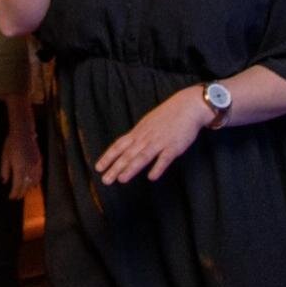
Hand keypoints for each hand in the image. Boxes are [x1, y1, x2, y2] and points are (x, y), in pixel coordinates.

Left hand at [1, 126, 42, 199]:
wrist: (23, 133)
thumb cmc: (11, 145)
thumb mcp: (5, 157)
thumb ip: (5, 171)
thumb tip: (4, 181)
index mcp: (19, 168)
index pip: (17, 185)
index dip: (14, 193)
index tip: (11, 197)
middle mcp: (29, 169)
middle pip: (26, 186)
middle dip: (21, 193)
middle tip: (16, 197)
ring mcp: (36, 166)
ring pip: (34, 182)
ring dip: (28, 189)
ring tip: (23, 193)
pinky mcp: (40, 162)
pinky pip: (39, 176)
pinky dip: (36, 182)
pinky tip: (33, 185)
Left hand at [95, 87, 210, 184]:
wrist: (187, 106)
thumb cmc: (166, 116)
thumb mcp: (147, 124)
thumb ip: (137, 136)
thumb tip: (126, 146)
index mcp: (138, 132)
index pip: (119, 146)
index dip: (108, 157)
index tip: (98, 167)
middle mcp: (145, 137)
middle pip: (128, 154)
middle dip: (116, 167)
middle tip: (105, 180)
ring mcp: (160, 142)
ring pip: (143, 156)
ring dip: (132, 168)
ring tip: (122, 179)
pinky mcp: (175, 146)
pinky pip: (165, 158)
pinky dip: (158, 167)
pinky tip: (151, 177)